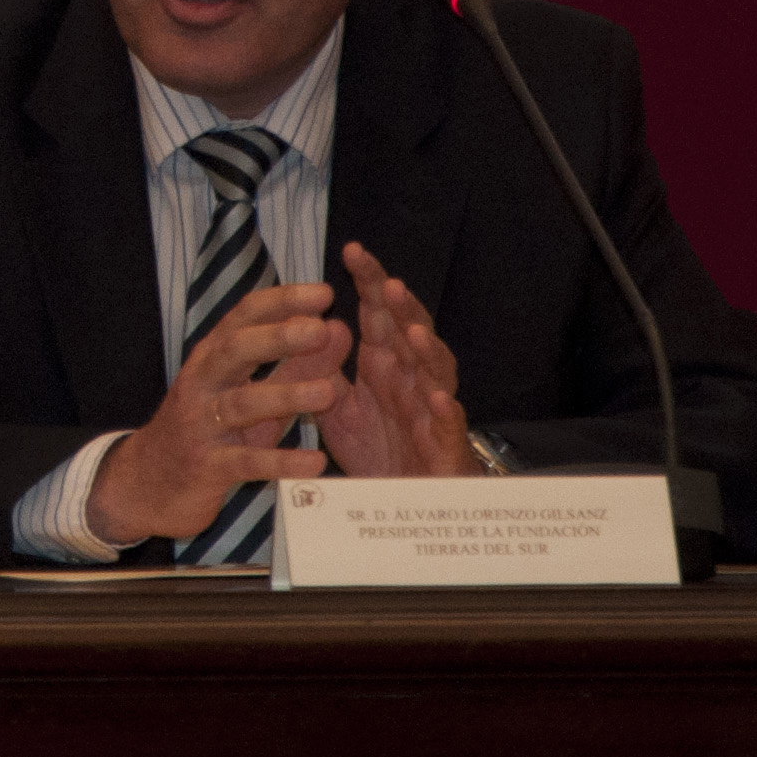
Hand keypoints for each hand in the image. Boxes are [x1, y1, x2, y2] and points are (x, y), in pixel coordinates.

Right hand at [87, 283, 341, 541]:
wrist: (149, 484)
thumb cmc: (211, 430)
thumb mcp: (253, 393)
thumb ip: (296, 365)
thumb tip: (339, 329)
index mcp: (214, 356)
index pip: (245, 316)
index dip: (283, 302)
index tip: (323, 293)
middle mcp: (202, 382)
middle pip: (236, 350)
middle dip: (277, 337)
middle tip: (319, 329)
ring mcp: (200, 424)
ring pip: (241, 404)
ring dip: (285, 395)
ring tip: (328, 393)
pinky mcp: (205, 467)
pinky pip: (245, 462)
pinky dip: (281, 461)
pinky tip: (316, 462)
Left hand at [318, 242, 481, 478]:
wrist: (405, 505)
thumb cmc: (379, 451)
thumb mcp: (338, 410)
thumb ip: (323, 370)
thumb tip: (308, 328)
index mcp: (385, 366)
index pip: (379, 315)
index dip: (370, 283)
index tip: (352, 250)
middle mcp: (411, 380)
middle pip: (411, 332)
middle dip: (403, 307)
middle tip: (387, 282)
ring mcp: (431, 411)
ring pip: (437, 372)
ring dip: (426, 350)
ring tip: (411, 330)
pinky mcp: (444, 447)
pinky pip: (448, 426)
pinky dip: (444, 410)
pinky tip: (435, 397)